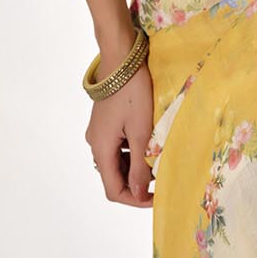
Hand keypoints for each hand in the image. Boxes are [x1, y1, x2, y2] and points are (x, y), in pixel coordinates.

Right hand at [85, 54, 155, 206]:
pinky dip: (132, 150)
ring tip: (158, 158)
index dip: (134, 199)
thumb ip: (139, 165)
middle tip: (161, 176)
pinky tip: (149, 142)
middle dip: (137, 182)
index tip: (156, 197)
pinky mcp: (105, 121)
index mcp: (101, 149)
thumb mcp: (140, 131)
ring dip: (136, 166)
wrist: (122, 58)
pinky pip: (117, 145)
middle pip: (114, 176)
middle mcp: (95, 143)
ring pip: (116, 160)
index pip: (113, 189)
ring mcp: (99, 131)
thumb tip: (138, 194)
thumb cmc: (133, 92)